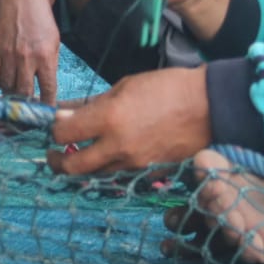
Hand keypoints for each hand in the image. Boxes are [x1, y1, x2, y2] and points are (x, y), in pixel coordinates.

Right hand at [0, 0, 61, 102]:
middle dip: (27, 104)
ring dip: (12, 93)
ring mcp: (8, 54)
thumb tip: (45, 87)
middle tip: (28, 107)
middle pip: (24, 93)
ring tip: (16, 93)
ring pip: (7, 87)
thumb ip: (49, 64)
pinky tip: (4, 80)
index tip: (45, 114)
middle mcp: (27, 58)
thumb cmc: (40, 17)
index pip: (48, 91)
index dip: (46, 106)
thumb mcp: (54, 40)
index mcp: (46, 56)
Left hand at [47, 66, 210, 174]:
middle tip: (55, 153)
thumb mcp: (124, 87)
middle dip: (57, 161)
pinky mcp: (148, 174)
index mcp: (109, 118)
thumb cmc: (167, 88)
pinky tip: (108, 158)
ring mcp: (134, 164)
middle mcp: (117, 146)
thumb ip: (91, 105)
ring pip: (94, 176)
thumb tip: (64, 114)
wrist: (209, 106)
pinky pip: (118, 177)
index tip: (58, 125)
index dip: (55, 131)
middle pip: (72, 167)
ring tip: (81, 155)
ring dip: (82, 168)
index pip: (63, 135)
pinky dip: (108, 170)